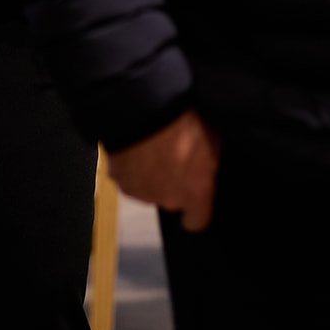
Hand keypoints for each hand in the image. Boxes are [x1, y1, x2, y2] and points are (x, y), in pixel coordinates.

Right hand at [107, 110, 220, 232]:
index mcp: (195, 193)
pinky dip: (129, 164)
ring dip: (149, 174)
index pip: (197, 221)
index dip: (195, 211)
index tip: (192, 196)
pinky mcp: (117, 177)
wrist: (143, 108)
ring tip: (149, 147)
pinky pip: (126, 175)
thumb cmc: (183, 121)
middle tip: (170, 156)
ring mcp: (140, 191)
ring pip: (147, 187)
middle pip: (170, 200)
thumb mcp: (212, 139)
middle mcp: (168, 199)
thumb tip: (207, 167)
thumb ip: (210, 163)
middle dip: (171, 183)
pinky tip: (133, 144)